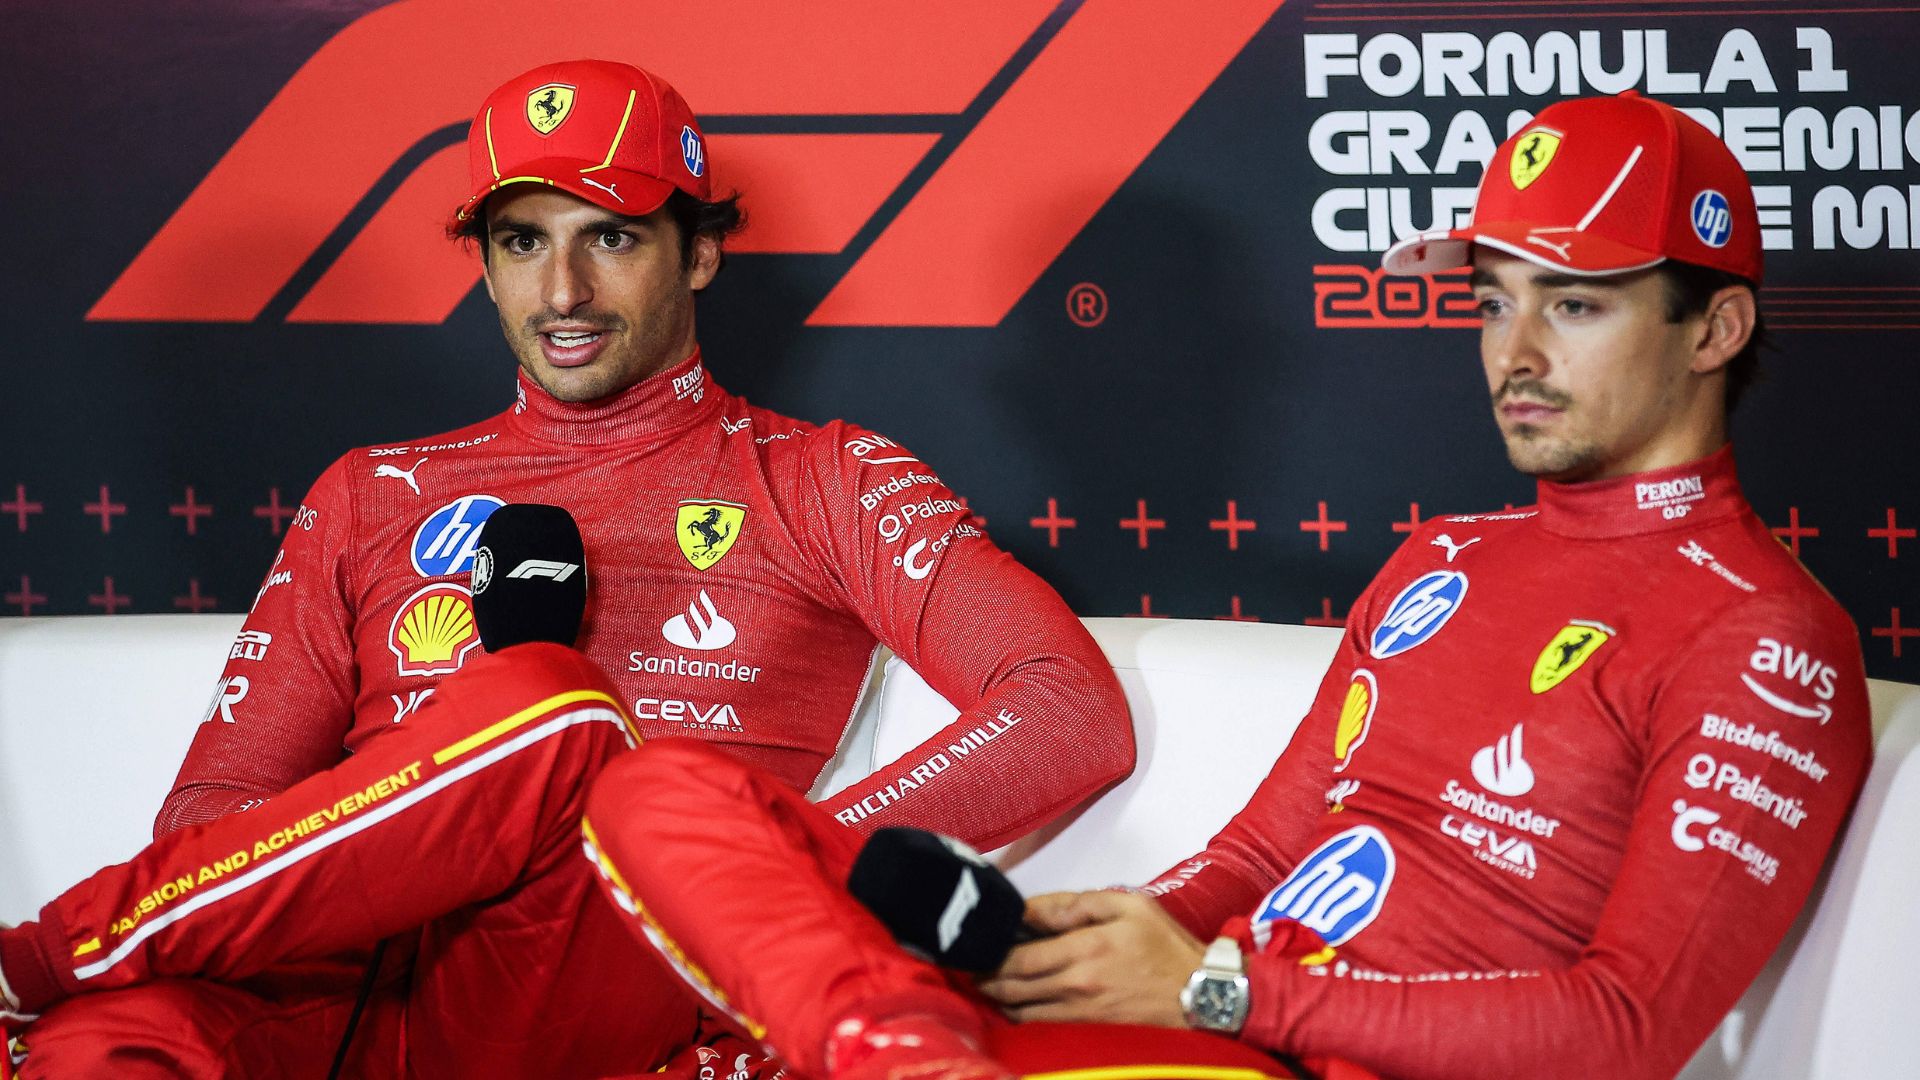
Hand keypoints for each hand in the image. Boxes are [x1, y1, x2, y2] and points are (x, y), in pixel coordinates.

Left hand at [976, 890, 1203, 1026]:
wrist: (1202, 995)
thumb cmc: (1167, 947)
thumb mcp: (1128, 906)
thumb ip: (1076, 903)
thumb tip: (1032, 909)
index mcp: (1083, 949)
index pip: (1017, 957)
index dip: (989, 953)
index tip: (976, 943)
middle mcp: (1075, 985)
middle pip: (1011, 987)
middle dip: (985, 977)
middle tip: (970, 966)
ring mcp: (1080, 1013)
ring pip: (1020, 1011)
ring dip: (997, 999)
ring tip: (986, 984)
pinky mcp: (1087, 1030)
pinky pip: (1041, 1026)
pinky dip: (1021, 1016)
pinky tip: (1014, 1005)